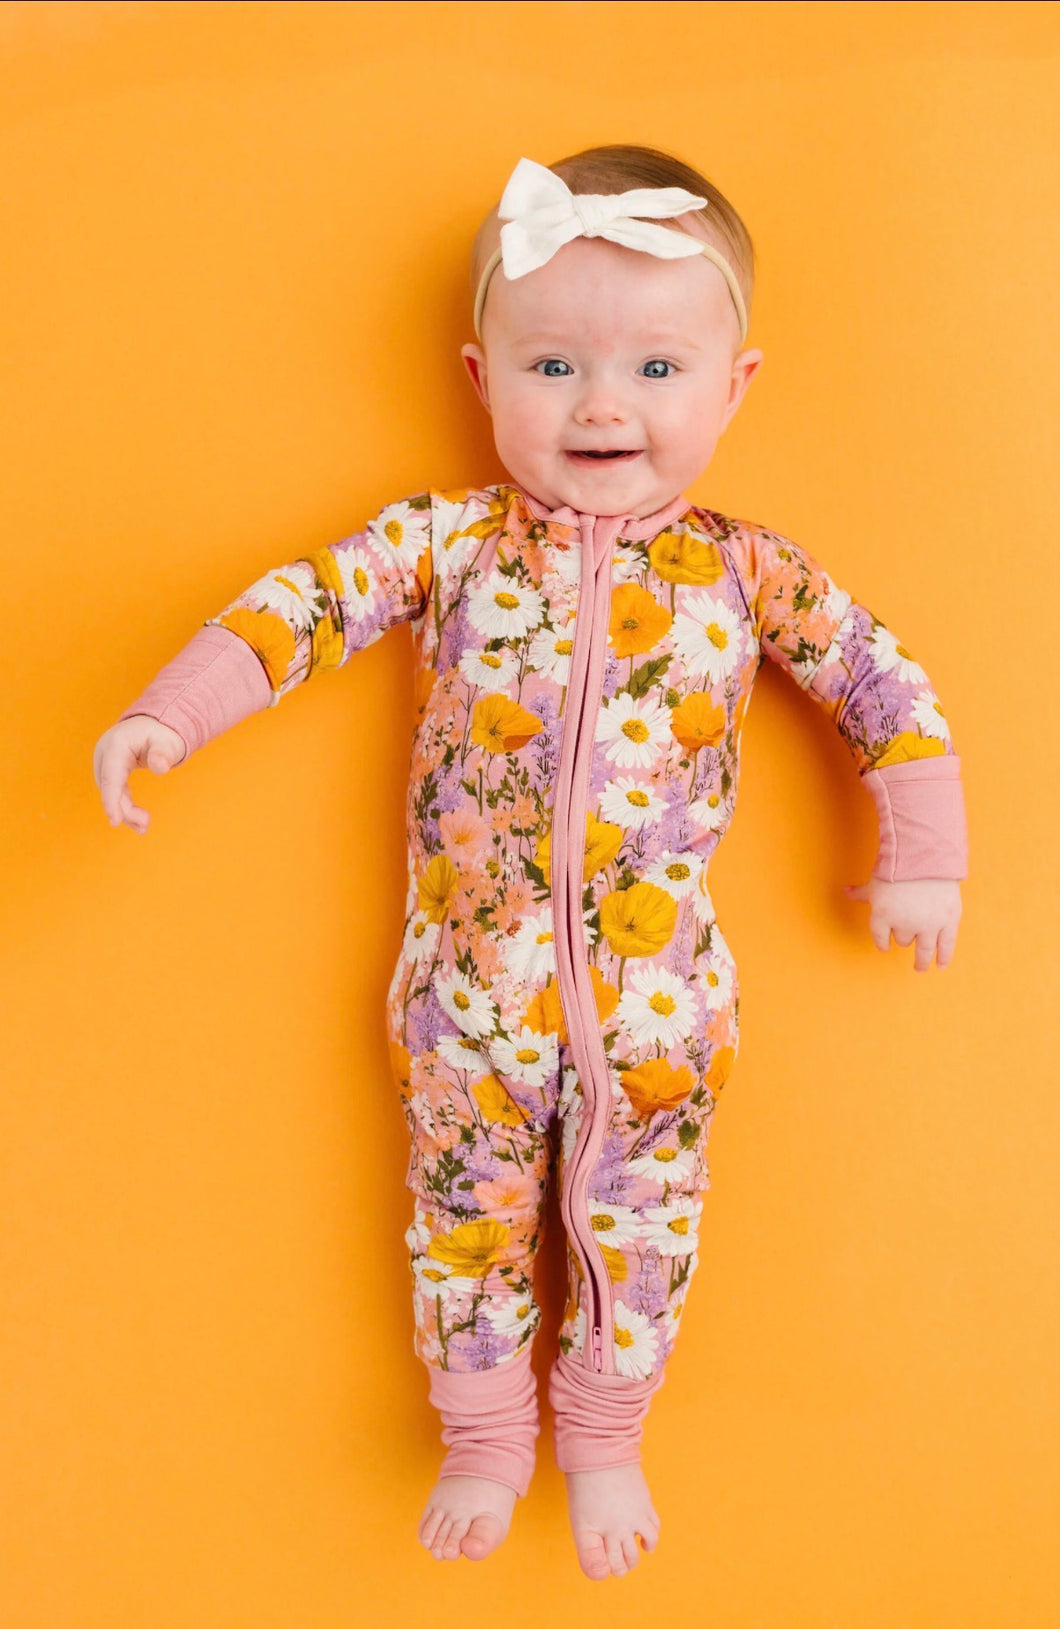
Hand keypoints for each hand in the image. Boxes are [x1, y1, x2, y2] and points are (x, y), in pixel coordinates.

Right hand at [93, 717, 187, 832]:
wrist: (156, 724)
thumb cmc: (163, 734)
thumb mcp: (167, 742)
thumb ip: (163, 753)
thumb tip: (160, 767)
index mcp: (116, 744)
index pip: (111, 776)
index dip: (112, 800)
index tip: (115, 821)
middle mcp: (106, 753)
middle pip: (110, 787)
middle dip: (124, 809)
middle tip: (145, 826)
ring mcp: (106, 762)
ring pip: (111, 792)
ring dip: (125, 811)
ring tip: (144, 827)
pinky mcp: (110, 770)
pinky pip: (115, 791)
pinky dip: (125, 806)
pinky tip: (138, 820)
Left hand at [842, 876, 961, 971]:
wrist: (926, 855)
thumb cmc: (897, 867)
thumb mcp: (875, 881)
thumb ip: (861, 892)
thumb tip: (845, 891)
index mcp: (882, 916)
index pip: (880, 937)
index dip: (882, 942)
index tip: (885, 946)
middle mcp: (904, 925)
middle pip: (903, 940)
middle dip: (904, 937)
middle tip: (906, 939)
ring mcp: (927, 925)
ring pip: (924, 949)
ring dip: (922, 960)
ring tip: (920, 967)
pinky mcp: (948, 921)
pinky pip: (946, 946)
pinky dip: (943, 957)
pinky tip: (941, 965)